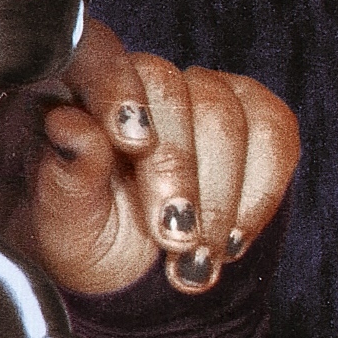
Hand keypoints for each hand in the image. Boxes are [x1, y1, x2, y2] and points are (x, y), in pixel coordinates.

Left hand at [0, 21, 299, 296]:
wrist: (130, 280)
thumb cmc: (83, 240)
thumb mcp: (63, 222)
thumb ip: (67, 174)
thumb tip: (68, 125)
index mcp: (72, 91)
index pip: (95, 56)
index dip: (117, 92)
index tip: (131, 145)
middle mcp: (136, 80)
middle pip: (172, 91)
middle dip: (177, 172)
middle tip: (172, 239)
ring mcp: (197, 93)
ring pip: (227, 114)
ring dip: (219, 195)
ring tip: (198, 255)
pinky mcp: (250, 117)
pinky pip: (275, 135)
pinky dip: (259, 194)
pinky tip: (232, 240)